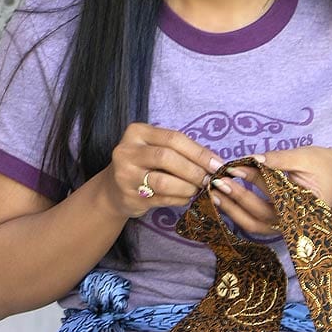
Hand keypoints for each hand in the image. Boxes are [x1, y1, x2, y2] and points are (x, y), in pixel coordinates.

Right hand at [106, 123, 223, 218]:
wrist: (113, 189)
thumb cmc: (143, 164)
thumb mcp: (156, 148)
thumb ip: (181, 151)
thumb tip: (216, 163)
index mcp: (137, 132)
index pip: (174, 138)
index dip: (199, 152)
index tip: (218, 164)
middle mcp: (127, 151)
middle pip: (167, 158)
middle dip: (194, 171)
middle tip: (210, 180)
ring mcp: (125, 175)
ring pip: (164, 181)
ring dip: (188, 187)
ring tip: (198, 189)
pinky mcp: (128, 196)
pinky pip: (162, 198)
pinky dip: (180, 199)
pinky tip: (186, 198)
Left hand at [210, 147, 331, 235]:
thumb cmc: (323, 165)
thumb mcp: (304, 157)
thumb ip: (278, 159)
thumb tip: (252, 159)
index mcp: (307, 205)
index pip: (275, 193)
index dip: (252, 180)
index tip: (233, 167)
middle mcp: (295, 222)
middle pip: (261, 214)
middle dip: (237, 197)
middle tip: (217, 180)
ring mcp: (285, 228)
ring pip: (254, 225)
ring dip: (232, 210)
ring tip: (214, 192)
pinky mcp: (277, 227)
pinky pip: (254, 225)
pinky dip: (238, 214)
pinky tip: (222, 200)